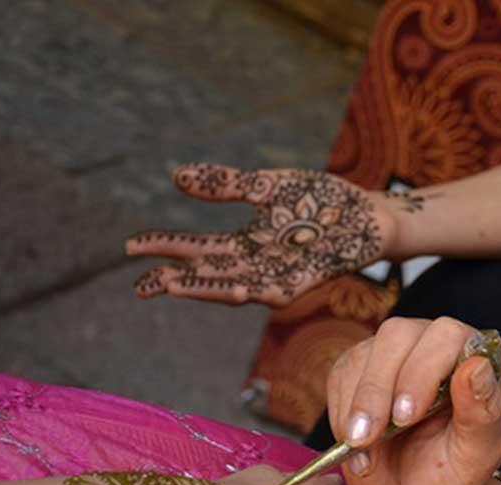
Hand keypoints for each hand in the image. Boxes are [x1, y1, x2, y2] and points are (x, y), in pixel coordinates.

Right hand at [125, 164, 394, 305]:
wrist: (369, 213)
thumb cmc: (322, 200)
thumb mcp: (267, 186)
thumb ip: (227, 185)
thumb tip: (177, 176)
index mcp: (246, 244)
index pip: (197, 250)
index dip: (165, 248)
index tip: (131, 247)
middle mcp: (259, 265)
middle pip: (209, 275)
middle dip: (176, 279)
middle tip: (141, 282)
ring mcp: (282, 275)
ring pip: (237, 287)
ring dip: (208, 289)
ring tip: (173, 284)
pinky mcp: (309, 280)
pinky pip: (279, 291)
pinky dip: (258, 291)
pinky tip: (238, 288)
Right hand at [324, 317, 500, 484]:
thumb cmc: (455, 478)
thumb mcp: (475, 459)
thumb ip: (482, 413)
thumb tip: (476, 367)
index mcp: (484, 361)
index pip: (450, 335)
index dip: (423, 369)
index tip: (405, 417)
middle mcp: (443, 347)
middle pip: (399, 335)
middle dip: (379, 387)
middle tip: (370, 435)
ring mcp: (402, 354)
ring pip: (366, 352)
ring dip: (357, 402)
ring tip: (361, 445)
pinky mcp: (366, 369)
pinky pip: (342, 373)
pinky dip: (341, 411)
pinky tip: (356, 445)